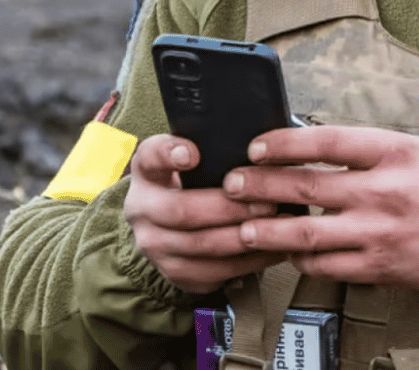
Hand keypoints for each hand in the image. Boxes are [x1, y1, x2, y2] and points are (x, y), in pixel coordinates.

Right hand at [123, 134, 286, 293]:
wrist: (172, 226)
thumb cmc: (194, 184)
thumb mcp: (194, 161)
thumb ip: (213, 150)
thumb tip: (258, 145)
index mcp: (147, 172)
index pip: (150, 156)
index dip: (169, 154)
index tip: (193, 154)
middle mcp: (141, 209)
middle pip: (182, 211)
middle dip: (229, 208)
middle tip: (267, 202)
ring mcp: (154, 245)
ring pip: (201, 246)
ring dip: (244, 237)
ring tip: (277, 226)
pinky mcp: (174, 272)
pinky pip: (214, 272)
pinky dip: (248, 262)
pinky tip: (272, 249)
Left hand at [222, 125, 418, 293]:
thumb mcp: (418, 149)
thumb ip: (369, 149)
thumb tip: (314, 146)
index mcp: (395, 153)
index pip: (325, 142)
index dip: (283, 143)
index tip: (257, 146)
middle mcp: (385, 192)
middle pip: (307, 188)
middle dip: (261, 186)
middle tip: (232, 183)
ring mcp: (381, 234)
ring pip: (308, 234)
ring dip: (268, 231)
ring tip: (244, 227)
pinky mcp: (381, 268)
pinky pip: (328, 266)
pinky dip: (302, 260)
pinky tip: (287, 254)